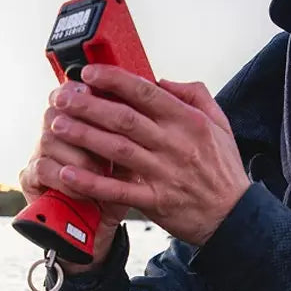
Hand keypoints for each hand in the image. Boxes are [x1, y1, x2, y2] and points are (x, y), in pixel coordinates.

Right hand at [18, 80, 130, 271]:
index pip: (73, 92)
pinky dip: (65, 177)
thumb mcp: (135, 159)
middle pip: (56, 110)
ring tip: (100, 169)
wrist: (102, 232)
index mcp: (79, 120)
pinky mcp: (30, 180)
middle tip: (107, 135)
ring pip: (49, 138)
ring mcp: (40, 155)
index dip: (84, 90)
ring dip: (78, 153)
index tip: (98, 92)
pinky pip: (42, 169)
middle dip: (82, 121)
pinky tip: (82, 186)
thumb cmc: (120, 192)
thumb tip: (155, 99)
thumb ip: (140, 131)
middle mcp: (55, 133)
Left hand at [42, 64, 250, 246]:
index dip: (113, 80)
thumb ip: (193, 95)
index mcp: (188, 121)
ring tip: (58, 126)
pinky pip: (118, 190)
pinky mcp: (156, 201)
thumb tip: (161, 81)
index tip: (88, 74)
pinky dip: (91, 182)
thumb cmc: (222, 169)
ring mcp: (164, 173)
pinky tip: (68, 173)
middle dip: (88, 106)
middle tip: (61, 98)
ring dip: (84, 137)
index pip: (145, 92)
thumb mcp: (219, 123)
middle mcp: (174, 144)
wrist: (233, 216)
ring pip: (116, 150)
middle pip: (124, 119)